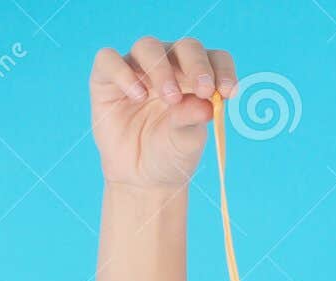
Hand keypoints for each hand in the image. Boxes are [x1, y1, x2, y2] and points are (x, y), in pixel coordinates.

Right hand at [89, 36, 237, 189]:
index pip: (215, 59)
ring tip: (169, 98)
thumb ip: (193, 120)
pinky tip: (137, 96)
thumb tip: (206, 104)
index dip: (223, 70)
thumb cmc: (170, 154)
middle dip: (196, 65)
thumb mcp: (186, 141)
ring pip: (148, 47)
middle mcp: (169, 66)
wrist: (141, 178)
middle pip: (186, 47)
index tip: (228, 92)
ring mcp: (137, 68)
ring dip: (162, 69)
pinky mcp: (107, 78)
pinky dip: (124, 73)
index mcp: (197, 77)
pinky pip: (109, 60)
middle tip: (202, 90)